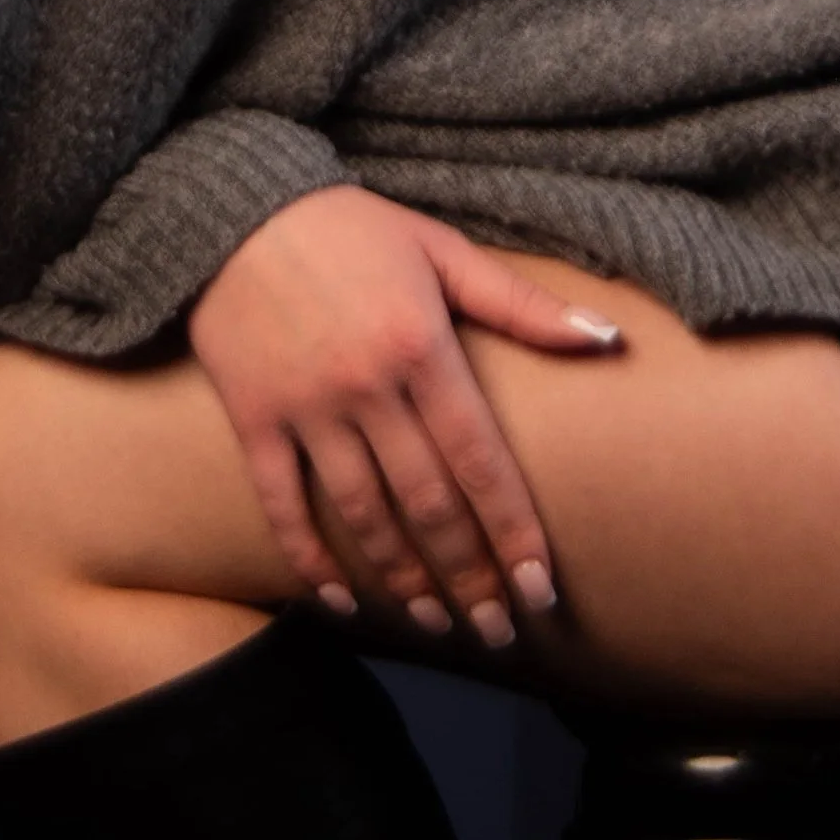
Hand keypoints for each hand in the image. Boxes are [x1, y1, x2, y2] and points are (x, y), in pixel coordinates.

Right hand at [187, 188, 624, 647]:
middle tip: (499, 629)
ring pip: (364, 514)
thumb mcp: (441, 249)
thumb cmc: (349, 227)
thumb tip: (608, 339)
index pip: (481, 462)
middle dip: (470, 575)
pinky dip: (309, 556)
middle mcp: (367, 387)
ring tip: (437, 623)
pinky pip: (282, 503)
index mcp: (423, 348)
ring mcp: (306, 408)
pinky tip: (341, 599)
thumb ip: (522, 305)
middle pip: (430, 503)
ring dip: (404, 577)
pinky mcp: (253, 418)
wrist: (231, 210)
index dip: (513, 532)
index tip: (541, 590)